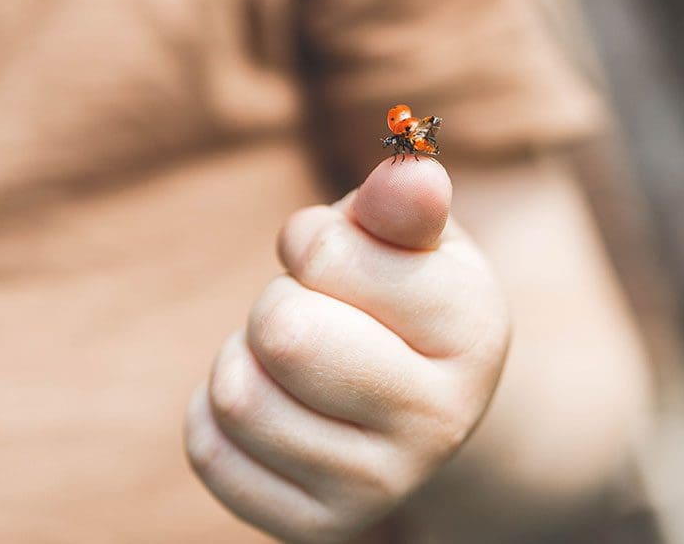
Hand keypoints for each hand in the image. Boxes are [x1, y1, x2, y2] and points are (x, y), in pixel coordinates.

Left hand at [184, 157, 510, 542]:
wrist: (420, 407)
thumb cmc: (403, 297)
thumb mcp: (414, 239)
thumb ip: (402, 201)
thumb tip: (414, 175)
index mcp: (473, 331)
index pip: (325, 256)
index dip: (314, 241)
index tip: (341, 258)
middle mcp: (441, 422)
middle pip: (282, 334)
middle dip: (279, 303)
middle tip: (316, 314)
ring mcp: (381, 487)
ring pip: (237, 396)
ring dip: (246, 357)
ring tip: (295, 361)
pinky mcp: (319, 528)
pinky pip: (210, 452)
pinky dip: (217, 413)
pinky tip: (271, 404)